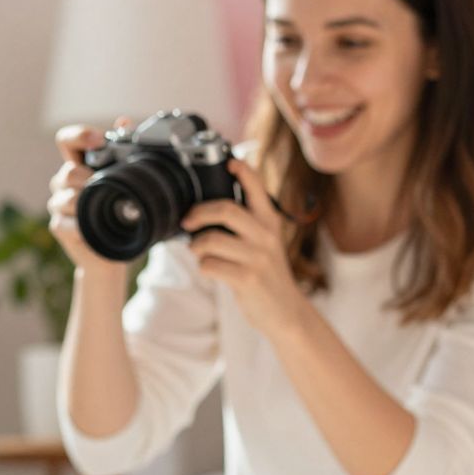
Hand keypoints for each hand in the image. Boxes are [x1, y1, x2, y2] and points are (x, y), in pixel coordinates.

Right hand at [47, 120, 129, 272]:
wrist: (114, 251)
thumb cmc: (119, 212)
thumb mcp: (124, 180)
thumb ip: (122, 150)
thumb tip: (123, 121)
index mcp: (78, 164)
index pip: (67, 140)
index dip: (79, 135)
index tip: (99, 140)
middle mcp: (64, 181)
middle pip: (68, 171)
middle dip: (88, 179)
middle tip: (106, 188)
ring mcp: (59, 205)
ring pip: (65, 198)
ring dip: (85, 204)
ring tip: (100, 210)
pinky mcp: (59, 227)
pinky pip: (66, 223)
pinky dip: (81, 227)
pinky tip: (91, 229)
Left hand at [181, 159, 309, 335]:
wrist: (286, 312)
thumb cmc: (268, 275)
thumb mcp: (266, 243)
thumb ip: (247, 225)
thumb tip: (206, 212)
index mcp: (270, 222)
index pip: (257, 188)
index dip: (243, 171)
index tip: (229, 162)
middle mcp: (266, 236)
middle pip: (226, 210)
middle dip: (199, 213)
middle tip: (187, 221)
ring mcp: (257, 258)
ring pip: (212, 240)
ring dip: (197, 246)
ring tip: (198, 251)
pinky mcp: (247, 279)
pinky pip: (210, 265)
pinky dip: (203, 266)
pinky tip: (208, 269)